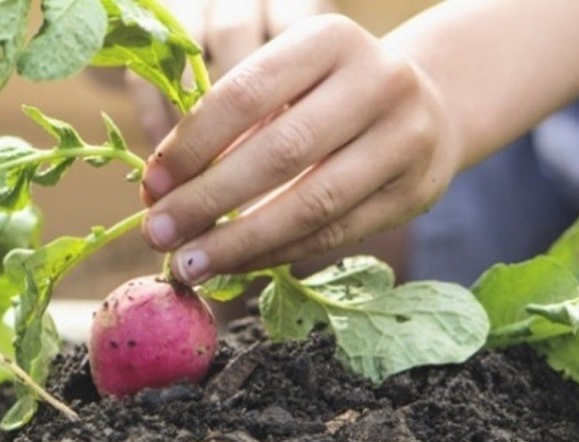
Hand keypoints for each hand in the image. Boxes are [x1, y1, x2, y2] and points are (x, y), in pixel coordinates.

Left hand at [140, 14, 461, 284]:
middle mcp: (377, 80)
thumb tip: (159, 193)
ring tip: (189, 264)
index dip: (191, 145)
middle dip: (207, 200)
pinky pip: (335, 235)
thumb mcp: (284, 87)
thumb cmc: (326, 97)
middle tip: (157, 234)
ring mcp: (406, 138)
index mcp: (328, 39)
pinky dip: (277, 254)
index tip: (150, 185)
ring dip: (240, 242)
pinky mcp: (416, 192)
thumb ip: (227, 128)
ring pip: (312, 203)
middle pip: (279, 151)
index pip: (245, 94)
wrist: (428, 107)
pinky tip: (235, 265)